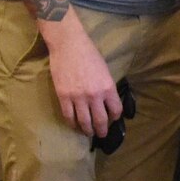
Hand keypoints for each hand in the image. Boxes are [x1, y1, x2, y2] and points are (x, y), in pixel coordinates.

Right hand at [44, 18, 121, 137]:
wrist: (69, 45)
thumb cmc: (89, 54)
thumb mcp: (105, 71)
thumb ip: (106, 87)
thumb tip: (106, 101)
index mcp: (108, 87)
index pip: (116, 110)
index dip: (115, 118)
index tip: (112, 119)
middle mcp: (95, 95)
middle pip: (101, 120)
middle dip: (102, 130)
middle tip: (102, 135)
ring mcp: (78, 97)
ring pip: (84, 121)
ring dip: (87, 130)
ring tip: (88, 133)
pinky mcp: (63, 97)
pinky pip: (68, 116)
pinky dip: (72, 124)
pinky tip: (74, 126)